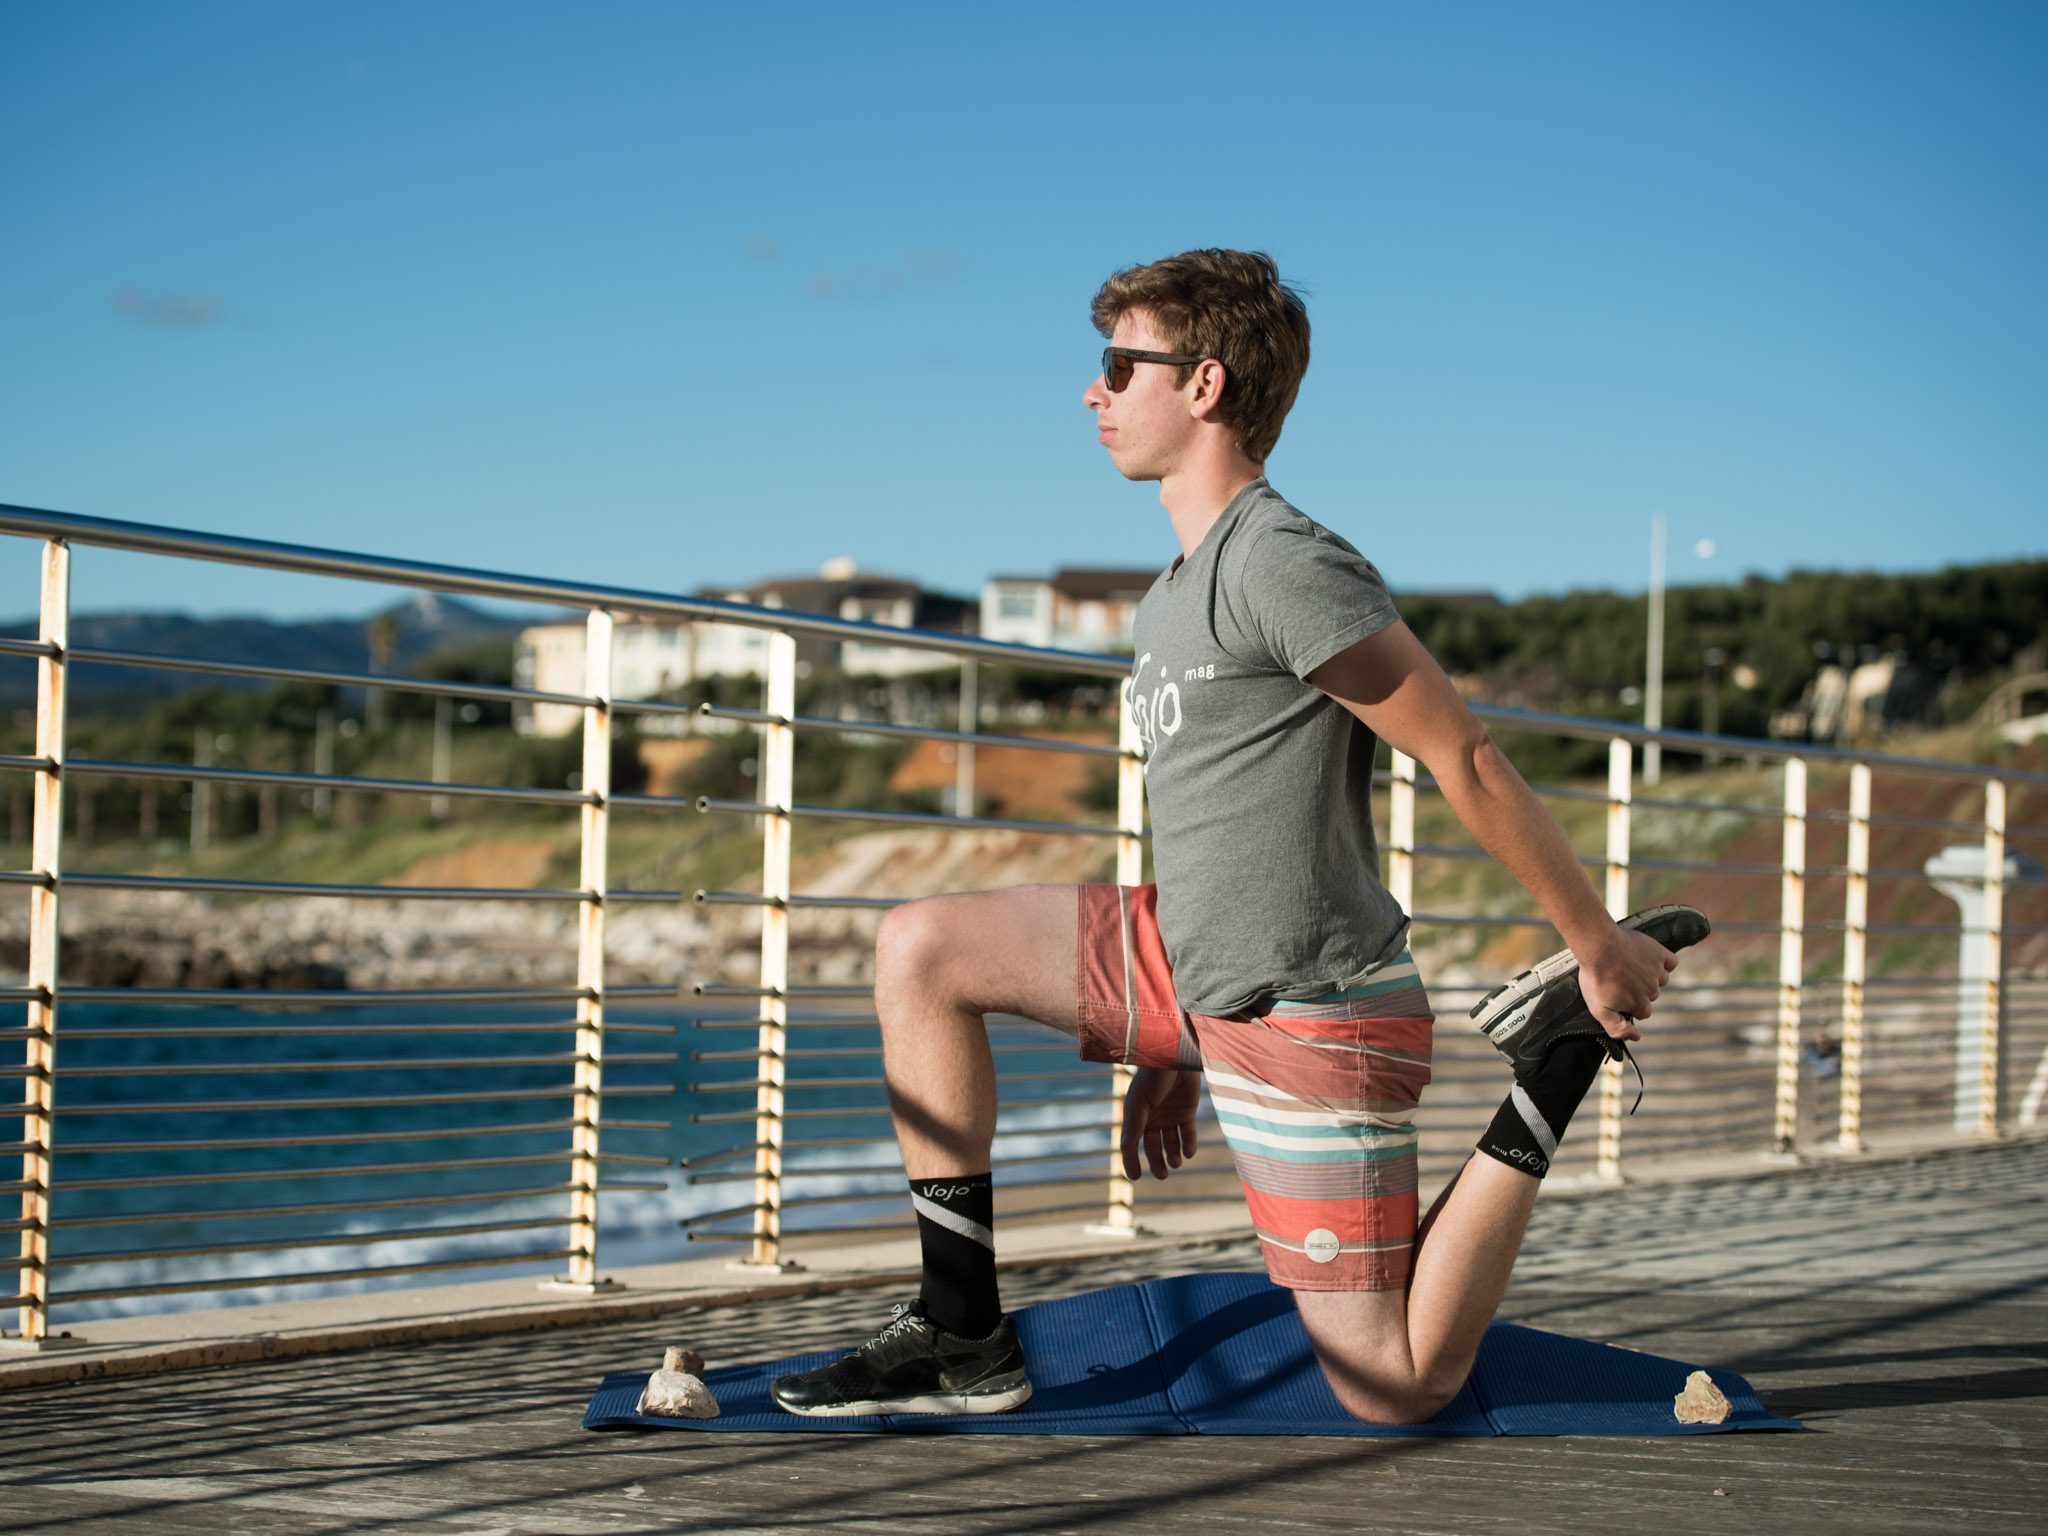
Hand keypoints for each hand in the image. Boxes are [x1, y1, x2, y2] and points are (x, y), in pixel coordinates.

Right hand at [1119, 1066, 1201, 1181]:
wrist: (1176, 1057)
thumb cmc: (1152, 1077)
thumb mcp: (1139, 1101)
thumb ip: (1134, 1124)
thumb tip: (1125, 1148)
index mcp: (1136, 1117)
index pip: (1131, 1144)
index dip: (1131, 1161)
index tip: (1135, 1177)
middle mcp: (1153, 1119)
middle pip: (1153, 1148)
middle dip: (1157, 1163)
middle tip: (1163, 1175)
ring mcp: (1170, 1116)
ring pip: (1171, 1144)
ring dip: (1173, 1156)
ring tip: (1176, 1162)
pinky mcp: (1187, 1112)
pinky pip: (1188, 1134)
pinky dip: (1189, 1145)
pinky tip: (1188, 1152)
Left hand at [1576, 926, 1679, 1040]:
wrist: (1598, 946)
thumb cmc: (1596, 977)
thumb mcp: (1599, 1009)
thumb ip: (1617, 1028)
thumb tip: (1636, 1037)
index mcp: (1639, 1004)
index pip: (1643, 1012)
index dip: (1631, 1004)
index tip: (1620, 994)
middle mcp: (1652, 990)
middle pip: (1651, 995)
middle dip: (1638, 989)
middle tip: (1621, 978)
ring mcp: (1657, 972)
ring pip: (1661, 979)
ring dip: (1649, 975)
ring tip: (1630, 966)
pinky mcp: (1659, 954)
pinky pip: (1671, 962)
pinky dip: (1664, 961)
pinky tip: (1649, 959)